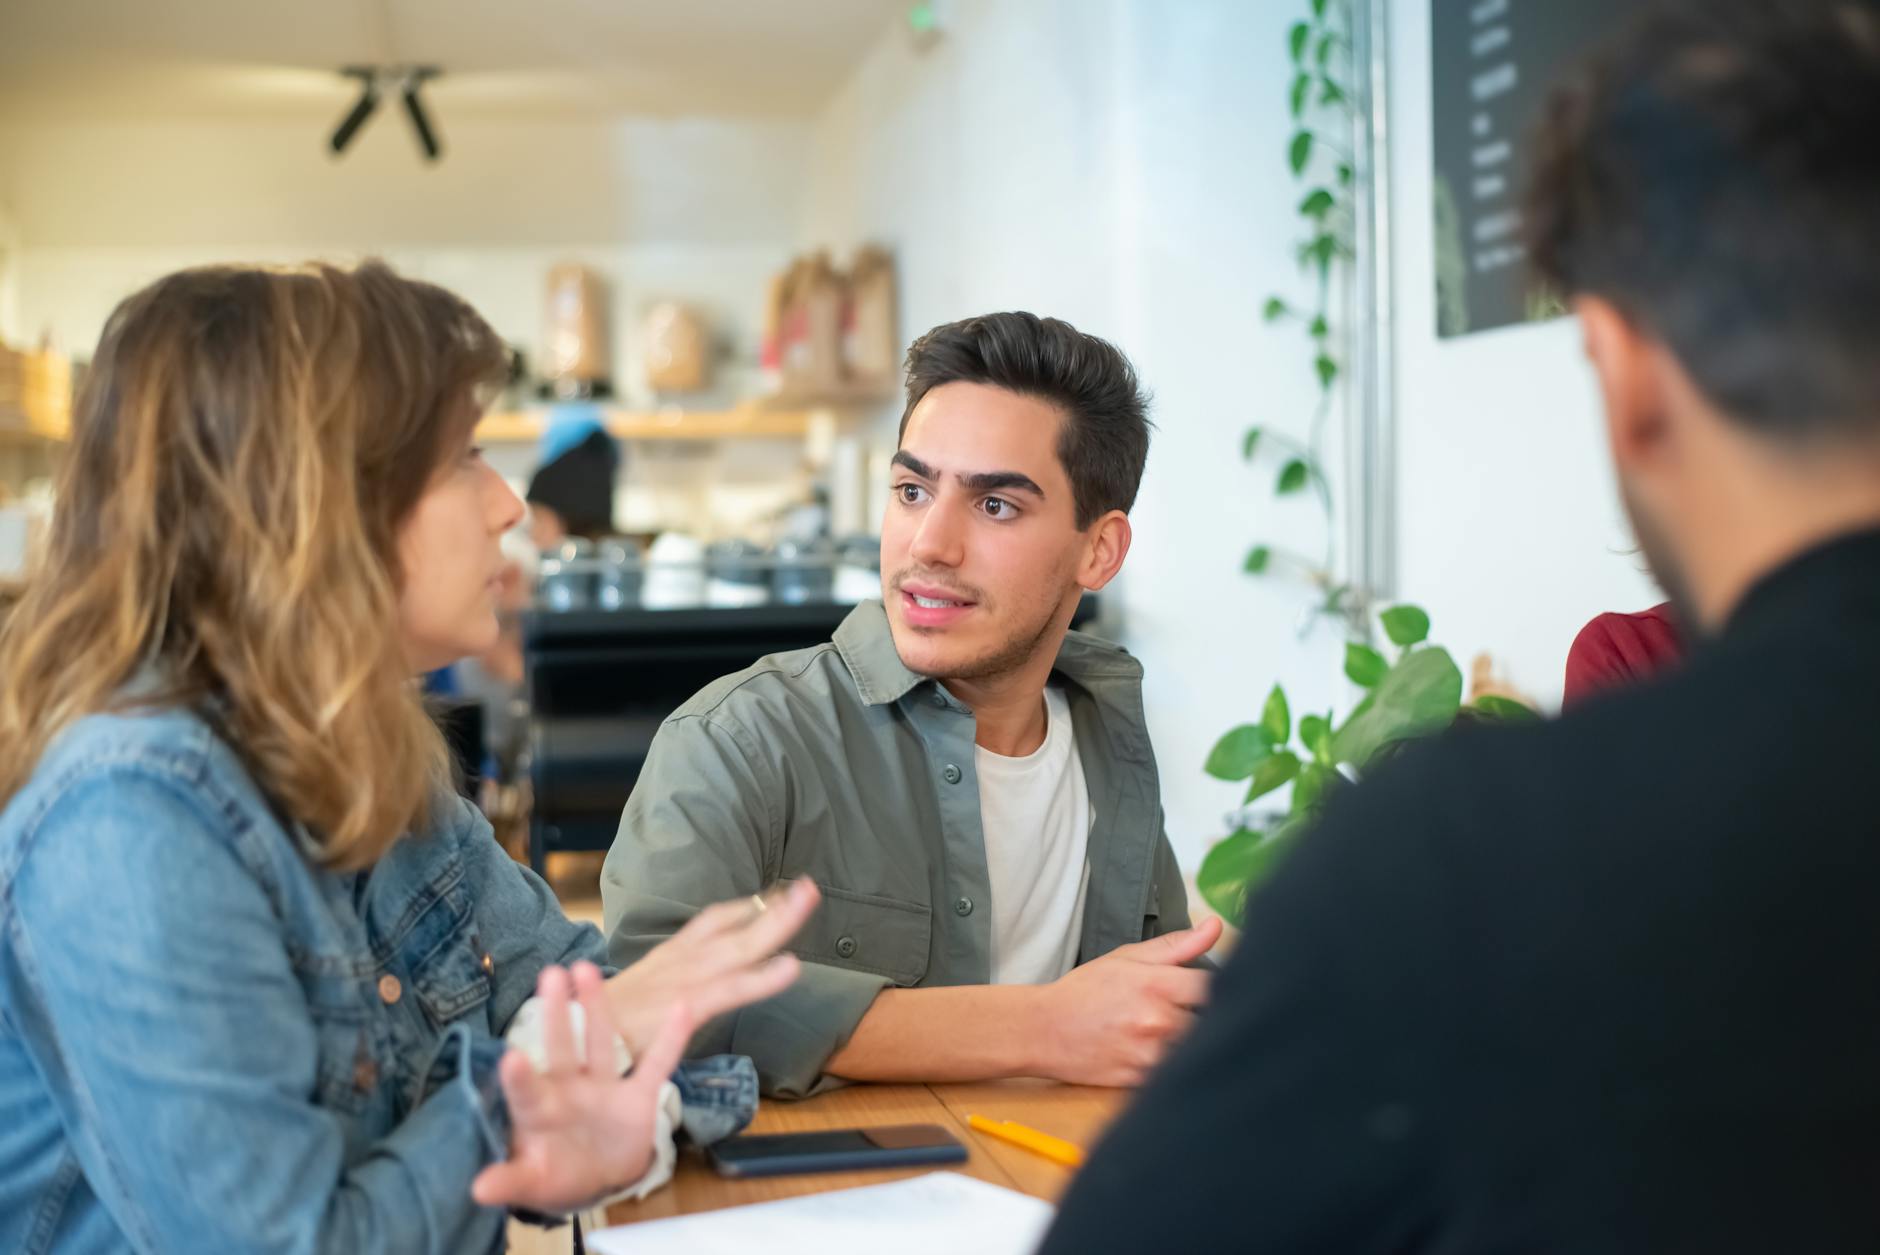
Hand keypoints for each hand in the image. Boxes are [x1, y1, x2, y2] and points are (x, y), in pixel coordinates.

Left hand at [472, 962, 688, 1213]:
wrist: (601, 1176)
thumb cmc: (558, 1173)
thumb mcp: (533, 1182)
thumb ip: (511, 1181)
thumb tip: (477, 1190)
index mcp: (540, 1111)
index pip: (526, 1092)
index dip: (519, 1078)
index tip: (511, 1057)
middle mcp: (570, 1089)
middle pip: (561, 1048)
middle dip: (555, 1015)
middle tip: (550, 974)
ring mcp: (604, 1088)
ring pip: (600, 1041)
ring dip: (596, 1007)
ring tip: (587, 969)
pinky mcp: (638, 1095)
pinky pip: (657, 1064)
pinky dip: (671, 1038)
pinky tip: (682, 1007)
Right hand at [604, 878, 819, 1056]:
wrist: (570, 1037)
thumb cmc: (605, 1023)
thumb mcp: (641, 995)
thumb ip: (670, 986)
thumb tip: (692, 990)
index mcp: (671, 956)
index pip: (713, 922)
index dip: (746, 908)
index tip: (775, 894)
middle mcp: (682, 959)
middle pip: (735, 926)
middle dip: (775, 905)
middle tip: (809, 887)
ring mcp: (686, 979)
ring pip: (742, 946)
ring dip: (778, 922)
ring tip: (808, 901)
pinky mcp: (686, 1005)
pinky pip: (732, 988)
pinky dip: (762, 976)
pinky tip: (791, 966)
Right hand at [1034, 916, 1222, 1086]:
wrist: (1044, 1030)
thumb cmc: (1086, 990)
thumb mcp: (1128, 958)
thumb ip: (1176, 945)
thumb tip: (1216, 925)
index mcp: (1158, 985)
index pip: (1215, 987)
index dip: (1219, 988)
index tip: (1207, 992)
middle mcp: (1158, 1021)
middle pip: (1212, 1022)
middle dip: (1206, 1017)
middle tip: (1190, 1014)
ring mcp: (1150, 1055)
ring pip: (1195, 1050)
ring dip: (1192, 1043)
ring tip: (1170, 1034)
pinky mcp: (1142, 1081)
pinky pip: (1176, 1074)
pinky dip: (1174, 1066)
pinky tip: (1157, 1053)